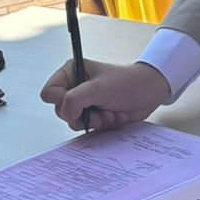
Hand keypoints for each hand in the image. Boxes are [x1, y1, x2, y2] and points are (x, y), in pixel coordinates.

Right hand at [40, 57, 168, 131]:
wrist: (149, 92)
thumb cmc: (127, 82)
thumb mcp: (98, 88)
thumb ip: (75, 99)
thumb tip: (65, 114)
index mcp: (71, 72)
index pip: (50, 93)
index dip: (61, 101)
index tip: (80, 103)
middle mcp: (75, 87)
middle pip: (61, 111)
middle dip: (83, 115)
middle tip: (100, 110)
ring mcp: (85, 102)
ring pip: (75, 122)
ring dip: (96, 121)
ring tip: (111, 112)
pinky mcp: (94, 114)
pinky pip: (89, 127)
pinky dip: (103, 125)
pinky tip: (115, 115)